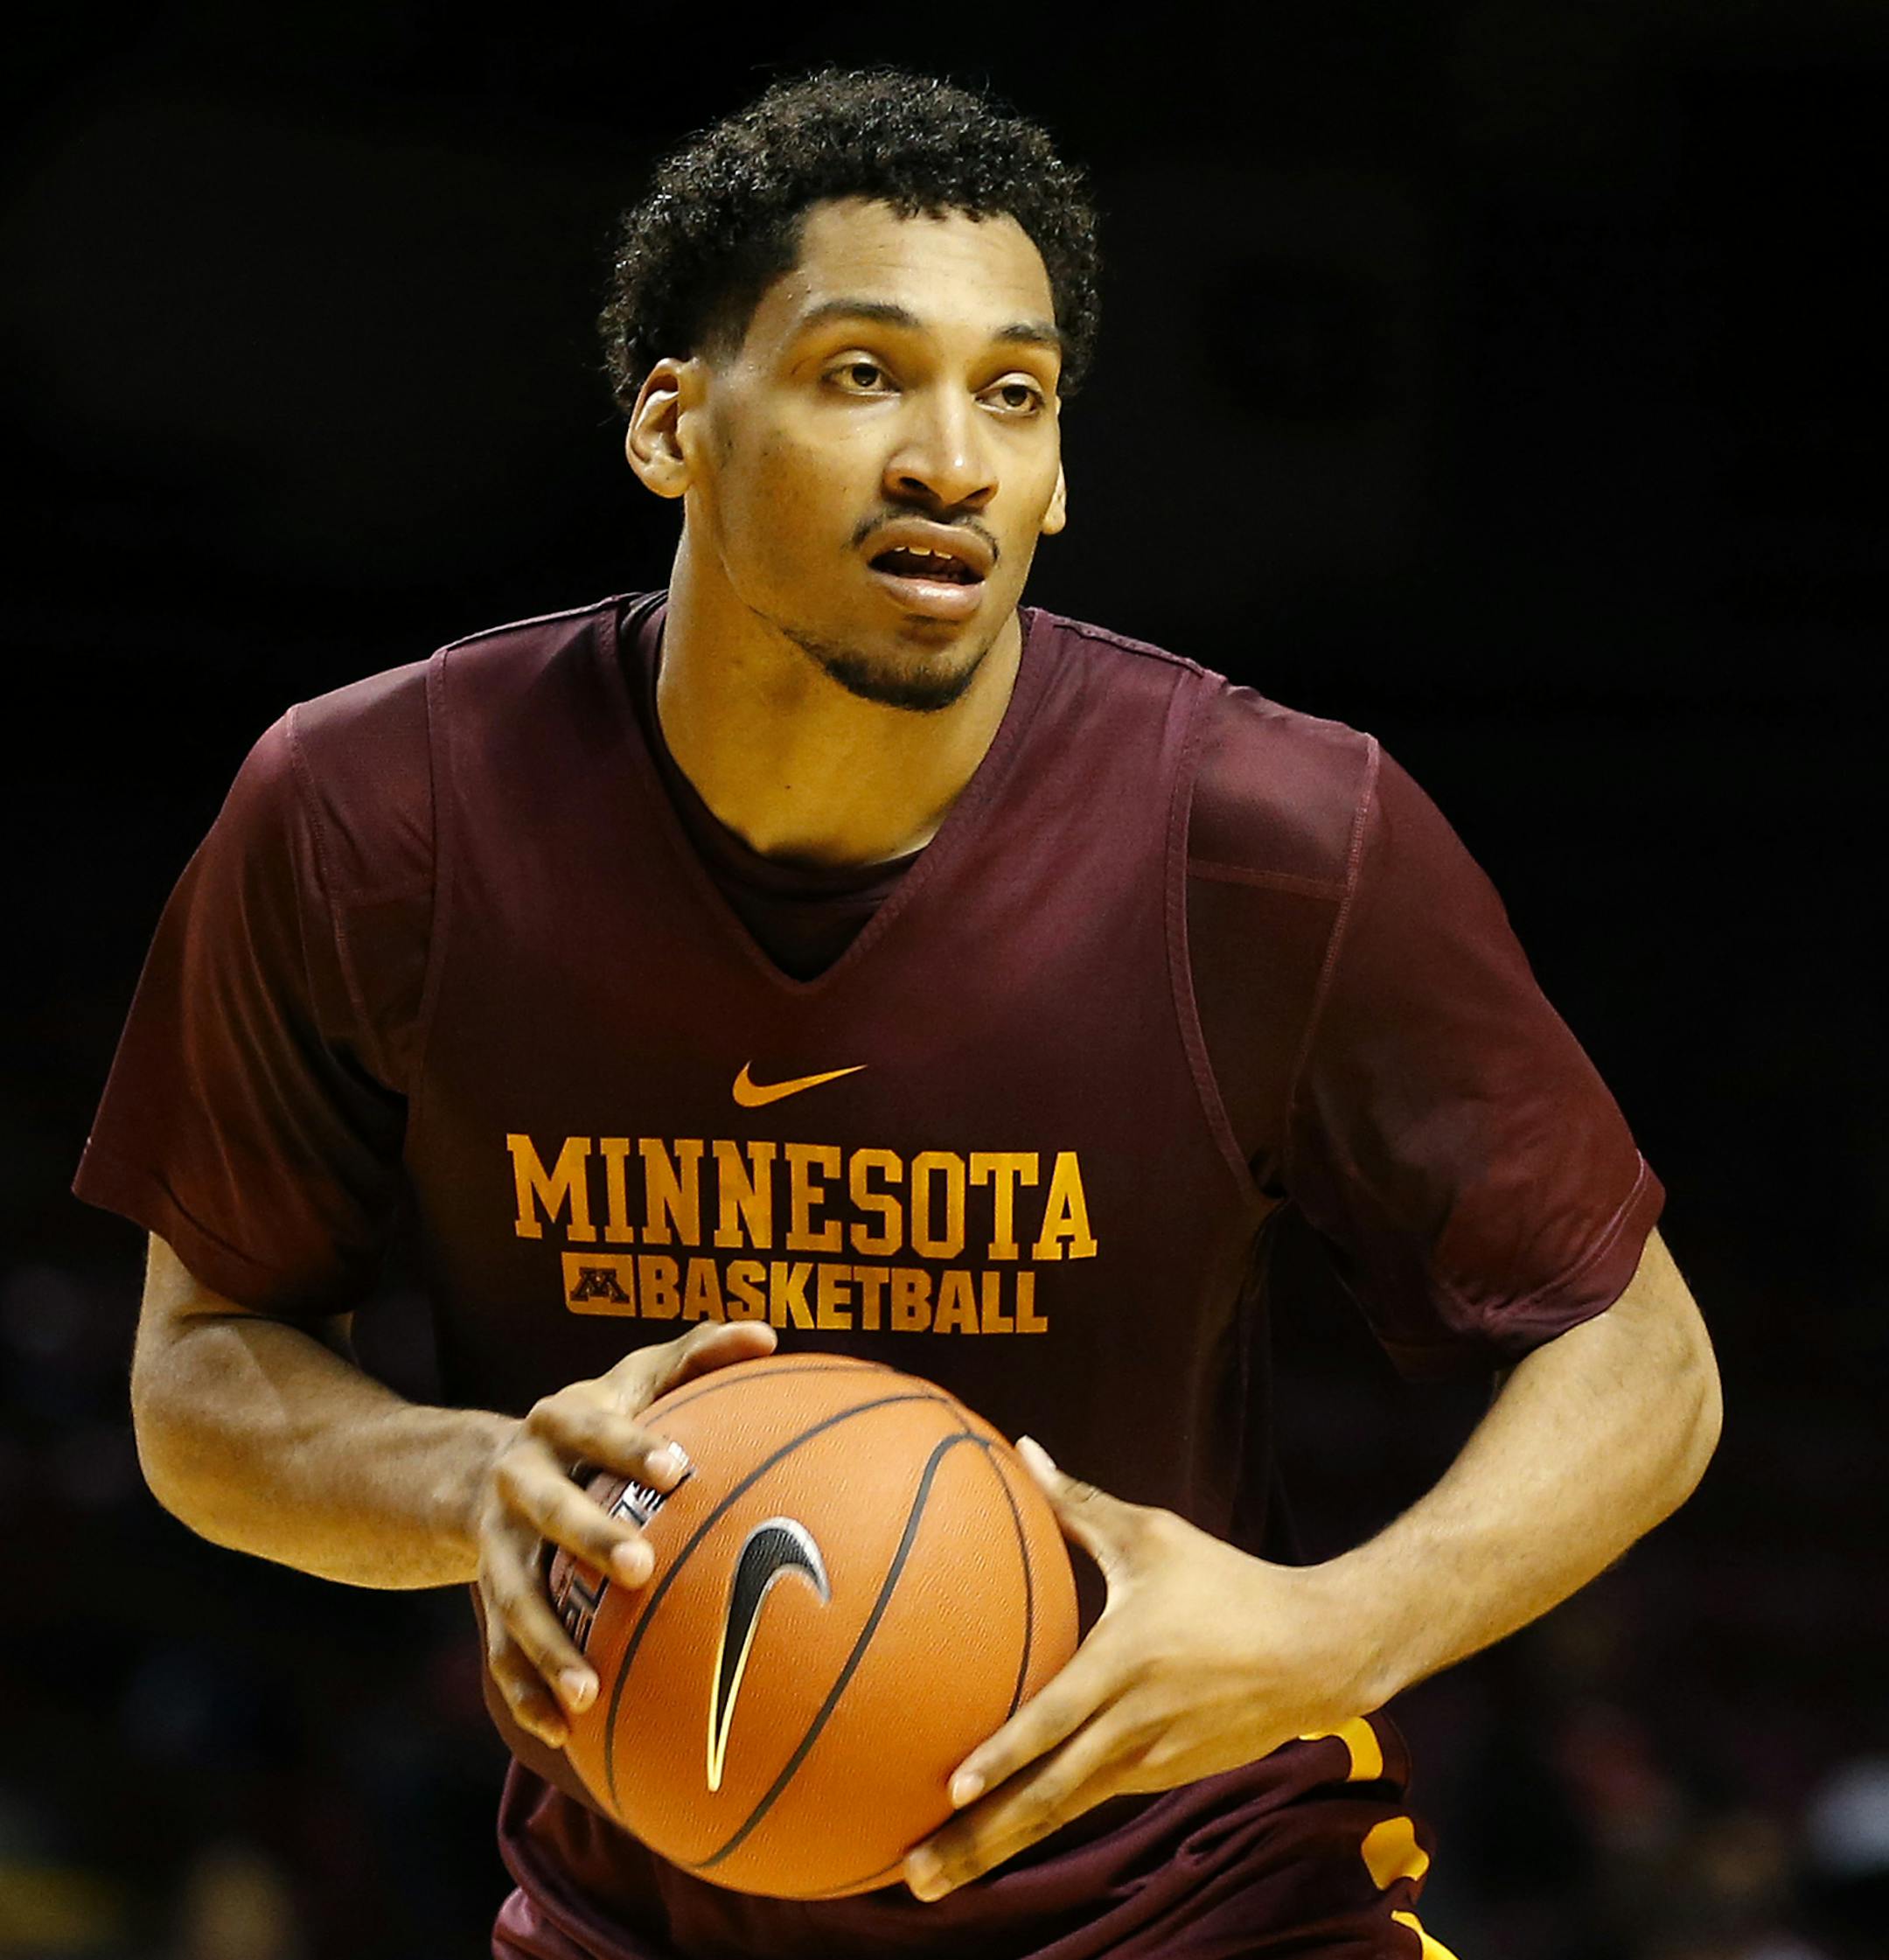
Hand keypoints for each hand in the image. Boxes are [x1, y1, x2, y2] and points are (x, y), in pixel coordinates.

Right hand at [476, 1319, 776, 1747]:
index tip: (677, 1467)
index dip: (629, 1446)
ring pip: (513, 1598)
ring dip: (547, 1645)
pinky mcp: (489, 1595)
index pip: (593, 1428)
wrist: (487, 1466)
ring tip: (589, 1692)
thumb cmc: (598, 1421)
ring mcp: (496, 1545)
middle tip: (640, 1568)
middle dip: (588, 1537)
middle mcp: (517, 1481)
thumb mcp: (636, 1379)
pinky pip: (501, 1652)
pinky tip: (567, 1731)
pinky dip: (528, 1691)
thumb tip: (770, 1333)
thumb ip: (699, 1354)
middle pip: (548, 1511)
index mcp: (556, 1422)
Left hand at [901, 1437, 1375, 1900]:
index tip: (952, 1787)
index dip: (1005, 1755)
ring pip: (1059, 1814)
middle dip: (976, 1842)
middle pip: (1045, 1797)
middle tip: (912, 1875)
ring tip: (932, 1882)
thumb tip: (1024, 1447)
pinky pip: (1087, 1801)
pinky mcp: (1162, 1777)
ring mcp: (1149, 1762)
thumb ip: (1079, 1501)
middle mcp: (1133, 1727)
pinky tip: (991, 1841)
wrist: (1317, 1653)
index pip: (1055, 1720)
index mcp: (1125, 1665)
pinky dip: (1037, 1825)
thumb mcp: (1153, 1535)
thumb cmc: (1227, 1582)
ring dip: (996, 1851)